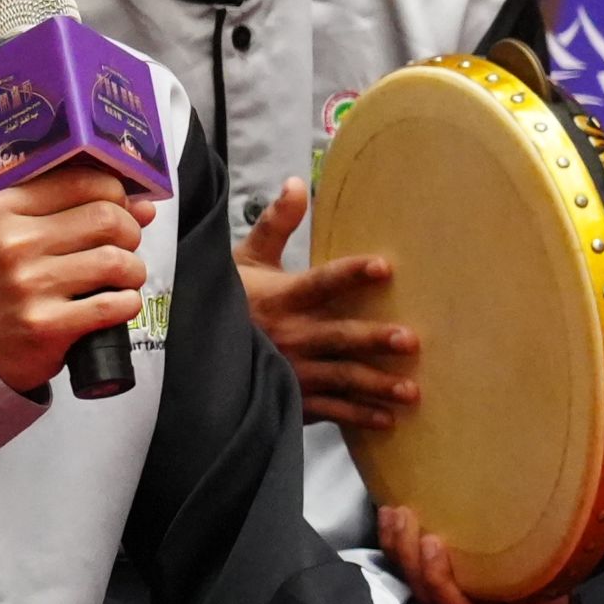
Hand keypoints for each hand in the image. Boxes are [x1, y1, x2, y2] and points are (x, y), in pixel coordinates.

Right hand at [0, 159, 159, 395]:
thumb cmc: (0, 283)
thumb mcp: (16, 235)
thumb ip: (73, 211)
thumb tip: (143, 207)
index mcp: (2, 211)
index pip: (83, 182)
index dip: (115, 196)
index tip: (116, 212)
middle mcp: (12, 244)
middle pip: (107, 218)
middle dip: (130, 234)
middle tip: (120, 250)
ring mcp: (28, 285)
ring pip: (118, 261)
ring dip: (132, 272)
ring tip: (119, 281)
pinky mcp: (46, 324)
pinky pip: (116, 304)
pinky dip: (128, 303)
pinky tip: (115, 304)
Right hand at [235, 179, 416, 430]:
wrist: (192, 349)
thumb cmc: (226, 298)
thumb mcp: (245, 259)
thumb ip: (276, 224)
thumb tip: (298, 182)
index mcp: (279, 298)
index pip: (320, 283)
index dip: (350, 274)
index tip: (384, 267)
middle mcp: (288, 336)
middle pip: (337, 337)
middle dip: (372, 340)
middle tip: (410, 340)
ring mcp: (290, 370)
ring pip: (340, 378)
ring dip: (375, 386)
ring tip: (411, 391)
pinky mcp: (290, 397)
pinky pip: (328, 410)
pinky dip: (357, 417)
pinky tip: (387, 420)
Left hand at [378, 503, 575, 603]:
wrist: (544, 558)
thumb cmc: (548, 580)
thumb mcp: (556, 597)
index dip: (437, 579)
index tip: (435, 543)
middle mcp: (453, 601)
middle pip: (421, 588)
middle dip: (409, 555)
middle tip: (409, 520)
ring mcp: (436, 581)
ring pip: (406, 571)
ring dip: (395, 542)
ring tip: (395, 512)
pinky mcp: (424, 561)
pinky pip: (399, 554)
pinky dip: (390, 534)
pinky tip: (388, 511)